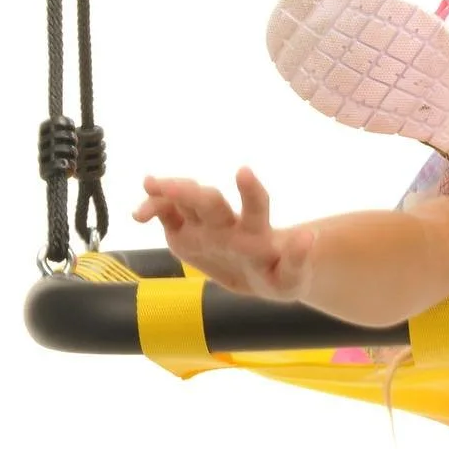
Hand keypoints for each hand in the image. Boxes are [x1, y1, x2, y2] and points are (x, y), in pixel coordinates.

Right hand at [131, 167, 314, 302]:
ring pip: (185, 202)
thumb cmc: (277, 273)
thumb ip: (296, 261)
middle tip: (169, 187)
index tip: (244, 171)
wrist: (258, 275)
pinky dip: (153, 208)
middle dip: (191, 192)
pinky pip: (167, 214)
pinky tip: (139, 213)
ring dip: (168, 192)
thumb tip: (309, 237)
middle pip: (210, 202)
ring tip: (149, 186)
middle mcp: (229, 223)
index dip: (250, 190)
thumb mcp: (290, 278)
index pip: (256, 205)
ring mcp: (205, 225)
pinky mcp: (184, 232)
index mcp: (255, 233)